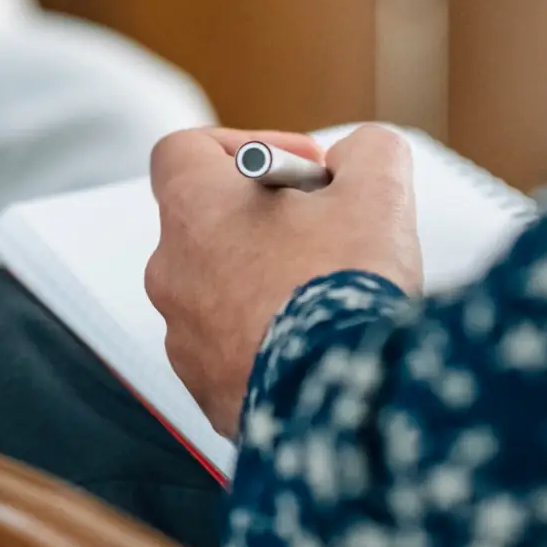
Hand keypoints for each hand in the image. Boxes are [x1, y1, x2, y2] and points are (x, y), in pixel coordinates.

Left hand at [145, 126, 421, 438]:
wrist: (345, 401)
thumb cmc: (346, 286)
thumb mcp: (376, 189)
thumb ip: (367, 151)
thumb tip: (359, 155)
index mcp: (193, 210)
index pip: (184, 152)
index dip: (246, 146)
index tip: (302, 168)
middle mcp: (170, 271)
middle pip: (210, 225)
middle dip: (269, 221)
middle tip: (330, 232)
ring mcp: (183, 338)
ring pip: (222, 293)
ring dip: (268, 284)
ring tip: (330, 296)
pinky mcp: (207, 391)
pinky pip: (233, 352)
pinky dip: (269, 343)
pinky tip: (321, 347)